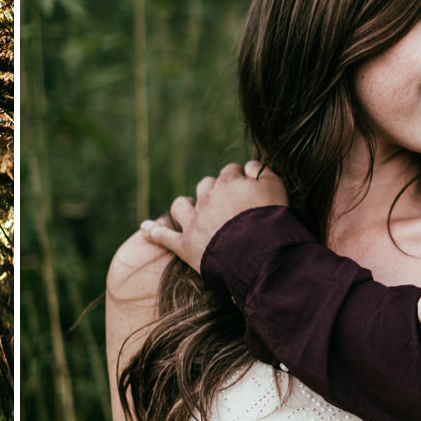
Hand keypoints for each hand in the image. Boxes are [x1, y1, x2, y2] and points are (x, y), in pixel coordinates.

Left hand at [137, 161, 285, 273]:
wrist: (262, 255)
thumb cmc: (273, 221)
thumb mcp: (277, 188)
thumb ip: (262, 172)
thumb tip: (248, 165)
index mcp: (229, 182)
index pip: (230, 172)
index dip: (238, 180)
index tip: (245, 189)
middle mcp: (207, 197)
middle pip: (205, 186)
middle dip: (212, 192)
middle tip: (224, 206)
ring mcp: (194, 221)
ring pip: (181, 205)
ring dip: (185, 206)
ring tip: (190, 212)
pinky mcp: (185, 245)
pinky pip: (163, 235)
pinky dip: (153, 231)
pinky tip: (144, 228)